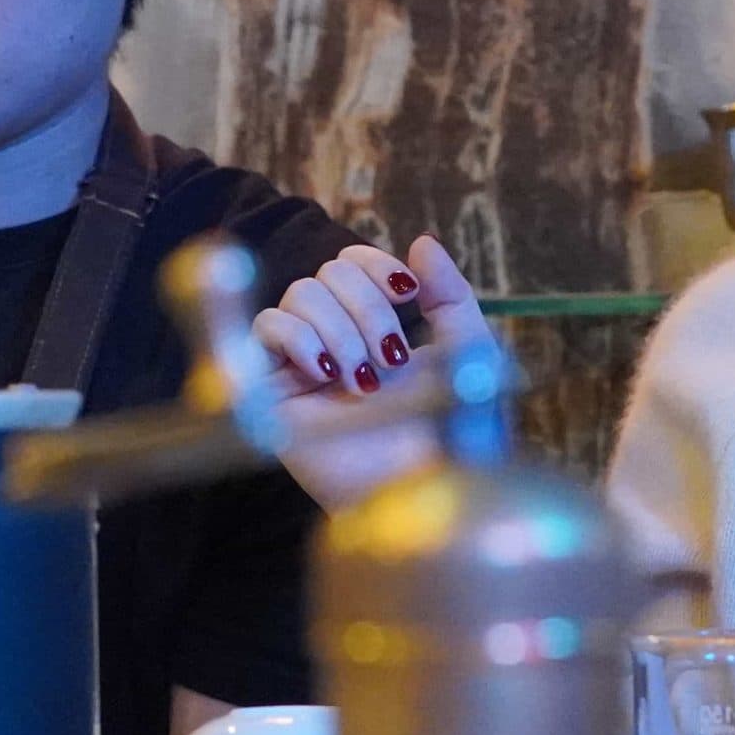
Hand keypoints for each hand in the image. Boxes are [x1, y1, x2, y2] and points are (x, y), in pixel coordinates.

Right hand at [254, 234, 491, 505]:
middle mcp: (336, 339)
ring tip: (364, 382)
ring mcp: (301, 364)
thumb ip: (451, 294)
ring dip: (340, 332)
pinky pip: (266, 327)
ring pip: (300, 294)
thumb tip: (421, 242)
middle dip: (367, 309)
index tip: (408, 294)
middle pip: (329, 271)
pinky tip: (327, 377)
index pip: (354, 262)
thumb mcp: (468, 352)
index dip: (375, 265)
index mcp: (376, 327)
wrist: (423, 491)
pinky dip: (300, 340)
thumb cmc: (455, 435)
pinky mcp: (271, 390)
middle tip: (392, 361)